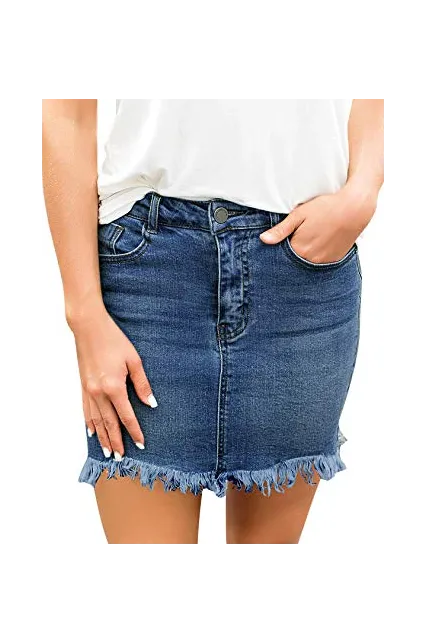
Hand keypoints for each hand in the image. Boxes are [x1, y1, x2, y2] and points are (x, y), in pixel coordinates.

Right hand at [71, 305, 157, 460]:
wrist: (88, 327)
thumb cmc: (114, 340)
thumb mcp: (134, 360)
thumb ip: (142, 384)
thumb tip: (151, 404)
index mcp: (113, 387)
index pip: (126, 416)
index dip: (135, 432)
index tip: (141, 444)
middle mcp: (98, 392)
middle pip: (109, 424)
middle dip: (116, 441)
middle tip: (121, 458)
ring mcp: (88, 390)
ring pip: (95, 420)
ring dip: (102, 437)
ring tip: (107, 451)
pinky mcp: (82, 385)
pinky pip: (85, 410)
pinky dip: (89, 423)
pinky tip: (91, 431)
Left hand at [259, 181, 377, 262]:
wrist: (355, 208)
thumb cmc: (326, 208)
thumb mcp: (299, 214)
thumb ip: (281, 230)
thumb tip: (263, 240)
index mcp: (299, 249)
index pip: (281, 256)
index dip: (282, 246)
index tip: (286, 237)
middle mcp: (311, 260)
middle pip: (295, 261)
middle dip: (293, 251)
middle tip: (302, 234)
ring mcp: (324, 262)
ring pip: (308, 263)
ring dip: (307, 254)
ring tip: (313, 237)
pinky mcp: (335, 260)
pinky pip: (321, 263)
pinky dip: (318, 256)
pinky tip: (322, 242)